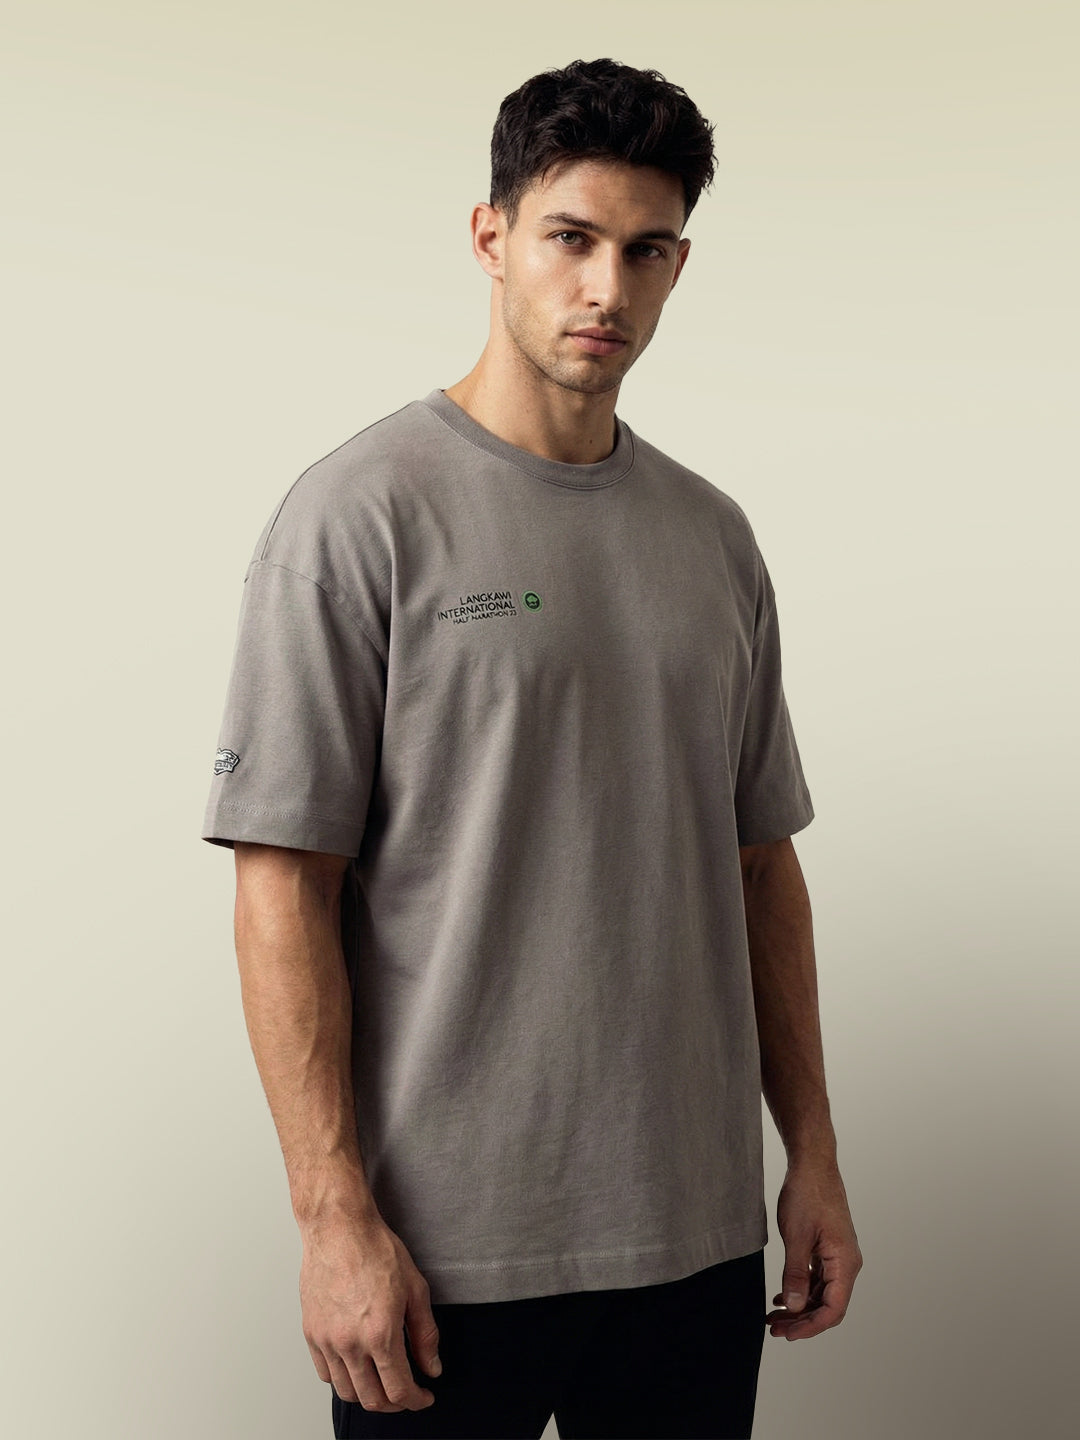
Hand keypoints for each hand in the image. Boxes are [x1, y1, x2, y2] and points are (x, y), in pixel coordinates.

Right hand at [299, 1211, 441, 1411]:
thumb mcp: (416, 1288)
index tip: (423, 1396)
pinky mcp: (311, 1333)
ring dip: (368, 1395)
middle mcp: (350, 1343)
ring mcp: (327, 1340)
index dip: (416, 1401)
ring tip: (382, 1380)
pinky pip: (325, 1373)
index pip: (399, 1390)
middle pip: (372, 1400)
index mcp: (380, 1333)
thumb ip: (425, 1334)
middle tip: (407, 1391)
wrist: (339, 1228)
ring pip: (347, 1392)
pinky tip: (357, 1365)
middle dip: (395, 1403)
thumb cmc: (376, 1249)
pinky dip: (343, 1379)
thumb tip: (431, 1367)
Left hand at [766, 1159, 862, 1340]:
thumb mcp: (796, 1236)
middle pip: (828, 1306)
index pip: (833, 1309)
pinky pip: (818, 1280)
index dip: (811, 1327)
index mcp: (845, 1263)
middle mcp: (847, 1264)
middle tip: (774, 1330)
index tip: (787, 1335)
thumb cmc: (807, 1194)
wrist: (813, 1165)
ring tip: (773, 1319)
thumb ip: (796, 1274)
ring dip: (800, 1309)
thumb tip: (795, 1308)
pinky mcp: (829, 1251)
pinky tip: (781, 1299)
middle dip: (802, 1322)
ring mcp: (839, 1258)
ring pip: (822, 1295)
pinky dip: (801, 1291)